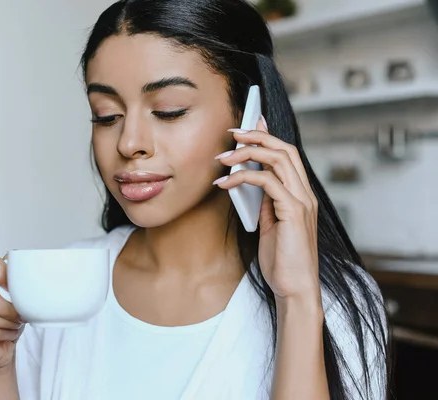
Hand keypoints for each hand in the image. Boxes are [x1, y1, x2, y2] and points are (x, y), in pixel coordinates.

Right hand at [0, 251, 24, 371]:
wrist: (1, 343)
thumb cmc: (5, 311)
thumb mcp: (9, 290)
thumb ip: (12, 276)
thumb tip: (24, 270)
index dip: (0, 271)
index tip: (17, 284)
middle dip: (5, 305)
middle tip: (21, 312)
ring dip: (7, 321)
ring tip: (16, 322)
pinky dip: (5, 333)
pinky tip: (8, 332)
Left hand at [214, 117, 319, 302]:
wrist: (295, 288)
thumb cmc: (283, 261)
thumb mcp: (272, 227)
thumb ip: (268, 204)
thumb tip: (254, 185)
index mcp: (302, 196)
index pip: (288, 156)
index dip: (269, 136)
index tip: (249, 126)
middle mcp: (306, 194)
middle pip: (285, 149)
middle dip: (258, 135)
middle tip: (233, 132)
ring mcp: (302, 201)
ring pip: (278, 159)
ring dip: (247, 153)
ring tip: (223, 157)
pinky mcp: (293, 212)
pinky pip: (268, 182)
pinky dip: (243, 177)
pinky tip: (225, 183)